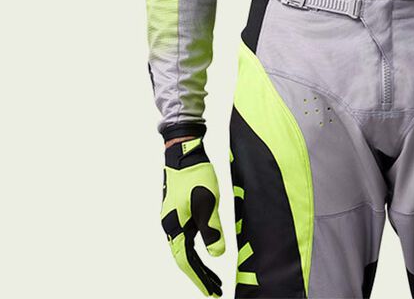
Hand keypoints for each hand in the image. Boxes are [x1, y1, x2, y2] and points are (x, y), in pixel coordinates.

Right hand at [161, 138, 225, 296]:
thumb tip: (218, 255)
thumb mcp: (207, 203)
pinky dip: (197, 249)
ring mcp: (174, 219)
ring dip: (199, 264)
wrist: (183, 153)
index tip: (211, 292)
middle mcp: (171, 226)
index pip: (186, 262)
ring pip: (185, 249)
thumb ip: (212, 230)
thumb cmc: (195, 176)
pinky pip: (187, 237)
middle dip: (200, 276)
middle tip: (215, 289)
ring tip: (214, 277)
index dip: (199, 278)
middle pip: (184, 259)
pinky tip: (206, 250)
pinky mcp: (180, 211)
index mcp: (174, 227)